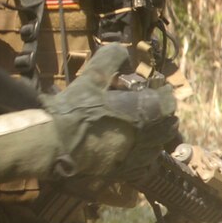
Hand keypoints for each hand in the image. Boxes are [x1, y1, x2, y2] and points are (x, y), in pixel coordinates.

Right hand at [0, 45, 177, 195]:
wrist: (54, 143)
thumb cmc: (73, 110)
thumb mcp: (91, 77)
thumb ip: (110, 59)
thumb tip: (124, 51)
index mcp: (140, 111)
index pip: (167, 102)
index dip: (164, 95)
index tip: (159, 90)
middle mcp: (143, 136)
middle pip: (167, 126)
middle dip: (163, 116)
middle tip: (154, 108)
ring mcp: (133, 156)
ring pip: (158, 147)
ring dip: (157, 136)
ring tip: (148, 129)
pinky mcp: (122, 171)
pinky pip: (145, 165)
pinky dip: (146, 157)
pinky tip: (138, 151)